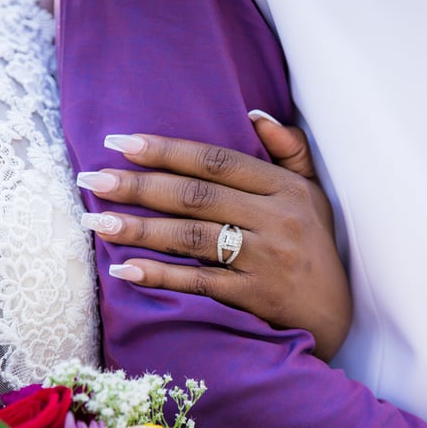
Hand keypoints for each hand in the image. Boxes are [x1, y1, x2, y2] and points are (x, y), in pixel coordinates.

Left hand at [78, 114, 351, 359]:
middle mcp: (275, 219)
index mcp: (284, 188)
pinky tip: (124, 269)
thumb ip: (290, 149)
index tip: (120, 142)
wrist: (334, 313)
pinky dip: (160, 275)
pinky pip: (199, 283)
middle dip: (138, 186)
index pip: (216, 160)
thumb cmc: (315, 246)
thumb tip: (254, 114)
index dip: (166, 150)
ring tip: (95, 221)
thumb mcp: (312, 193)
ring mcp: (265, 259)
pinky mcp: (255, 296)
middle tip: (92, 180)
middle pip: (195, 196)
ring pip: (192, 237)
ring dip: (139, 229)